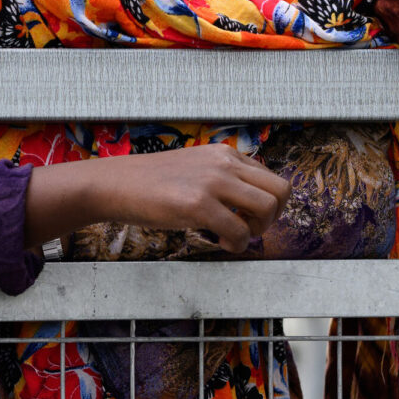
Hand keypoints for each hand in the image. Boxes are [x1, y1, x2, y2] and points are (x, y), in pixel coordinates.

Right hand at [23, 144, 292, 253]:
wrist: (118, 184)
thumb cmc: (154, 182)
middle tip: (251, 229)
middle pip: (281, 191)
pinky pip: (239, 231)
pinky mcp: (198, 204)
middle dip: (273, 217)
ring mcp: (213, 182)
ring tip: (235, 237)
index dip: (269, 204)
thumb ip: (222, 176)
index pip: (271, 177)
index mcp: (226, 153)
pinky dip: (237, 244)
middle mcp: (225, 163)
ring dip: (258, 231)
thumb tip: (246, 202)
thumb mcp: (195, 167)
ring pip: (267, 209)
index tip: (250, 217)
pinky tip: (221, 244)